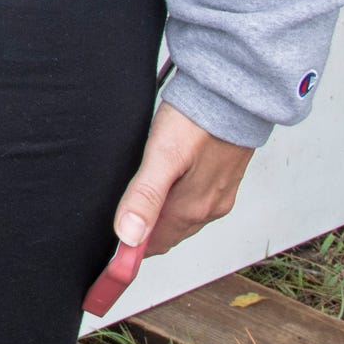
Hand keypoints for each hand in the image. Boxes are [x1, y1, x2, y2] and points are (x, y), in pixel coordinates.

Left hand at [111, 102, 253, 260]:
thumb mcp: (161, 156)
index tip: (110, 241)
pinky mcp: (223, 180)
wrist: (233, 95)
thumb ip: (145, 196)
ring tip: (139, 195)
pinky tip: (166, 182)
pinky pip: (195, 201)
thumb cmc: (197, 121)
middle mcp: (208, 209)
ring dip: (159, 214)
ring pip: (181, 218)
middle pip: (167, 233)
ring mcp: (219, 195)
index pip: (154, 246)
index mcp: (191, 210)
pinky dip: (176, 200)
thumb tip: (129, 236)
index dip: (130, 247)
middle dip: (143, 230)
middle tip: (118, 212)